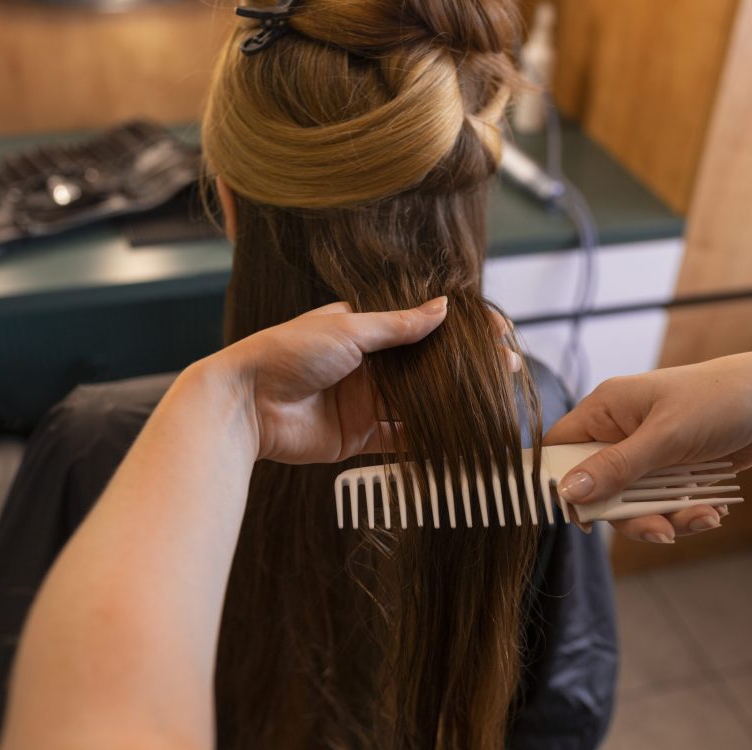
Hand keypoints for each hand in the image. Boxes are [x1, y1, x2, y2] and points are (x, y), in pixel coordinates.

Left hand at [218, 299, 519, 464]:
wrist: (246, 404)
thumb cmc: (287, 353)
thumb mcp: (348, 330)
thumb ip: (398, 325)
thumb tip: (444, 307)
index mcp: (361, 331)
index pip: (418, 327)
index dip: (455, 330)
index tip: (493, 332)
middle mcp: (365, 365)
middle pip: (423, 367)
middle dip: (462, 368)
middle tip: (505, 367)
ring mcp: (362, 401)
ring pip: (416, 403)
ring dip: (450, 403)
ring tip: (490, 400)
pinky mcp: (356, 436)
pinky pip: (398, 438)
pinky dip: (425, 439)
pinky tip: (457, 435)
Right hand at [543, 352, 751, 542]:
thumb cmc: (720, 399)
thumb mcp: (665, 436)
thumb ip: (617, 466)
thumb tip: (569, 491)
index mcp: (605, 410)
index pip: (560, 448)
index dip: (558, 482)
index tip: (575, 515)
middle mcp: (619, 432)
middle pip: (598, 486)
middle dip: (629, 514)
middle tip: (658, 531)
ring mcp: (646, 453)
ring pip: (632, 502)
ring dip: (665, 518)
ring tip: (702, 518)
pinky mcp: (670, 470)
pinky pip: (661, 503)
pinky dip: (685, 513)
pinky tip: (712, 509)